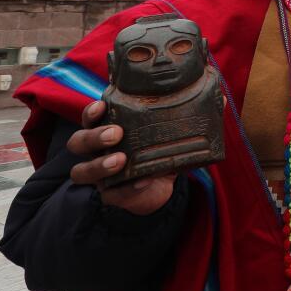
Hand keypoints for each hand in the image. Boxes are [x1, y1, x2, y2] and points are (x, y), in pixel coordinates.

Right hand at [67, 101, 176, 215]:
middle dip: (94, 136)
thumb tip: (213, 95)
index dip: (91, 112)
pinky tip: (142, 181)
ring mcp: (100, 175)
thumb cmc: (158, 148)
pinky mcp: (111, 195)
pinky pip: (112, 194)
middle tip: (116, 133)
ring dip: (99, 165)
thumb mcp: (168, 130)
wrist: (161, 185)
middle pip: (77, 142)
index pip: (90, 117)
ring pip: (81, 171)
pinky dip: (127, 188)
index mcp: (107, 128)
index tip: (102, 106)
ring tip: (120, 159)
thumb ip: (181, 114)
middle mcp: (97, 152)